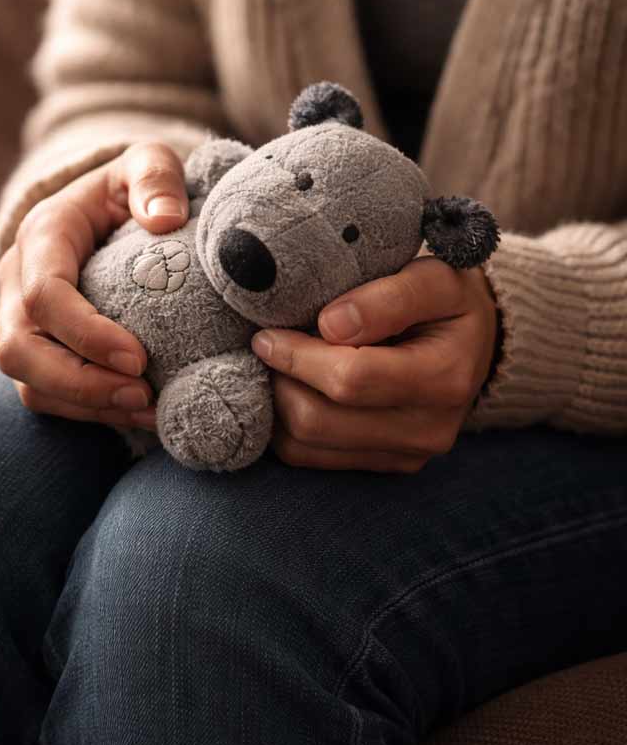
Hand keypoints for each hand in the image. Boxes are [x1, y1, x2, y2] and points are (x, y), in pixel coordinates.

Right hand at [0, 142, 189, 428]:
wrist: (110, 210)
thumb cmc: (133, 187)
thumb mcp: (148, 163)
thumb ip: (156, 177)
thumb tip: (165, 219)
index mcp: (41, 236)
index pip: (43, 295)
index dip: (85, 334)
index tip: (139, 358)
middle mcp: (17, 282)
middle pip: (19, 350)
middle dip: (79, 383)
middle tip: (143, 395)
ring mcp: (21, 322)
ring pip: (30, 384)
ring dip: (88, 406)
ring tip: (150, 409)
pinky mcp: (38, 352)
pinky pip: (48, 397)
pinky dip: (92, 413)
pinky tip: (141, 413)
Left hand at [251, 257, 498, 471]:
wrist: (477, 342)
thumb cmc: (449, 301)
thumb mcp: (435, 278)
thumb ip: (389, 297)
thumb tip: (330, 325)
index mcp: (445, 379)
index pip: (350, 378)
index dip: (297, 355)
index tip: (267, 332)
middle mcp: (429, 430)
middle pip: (319, 420)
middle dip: (280, 380)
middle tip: (267, 344)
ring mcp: (407, 456)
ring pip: (306, 446)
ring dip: (277, 404)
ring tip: (277, 365)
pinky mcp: (386, 466)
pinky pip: (311, 458)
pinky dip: (286, 426)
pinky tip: (291, 388)